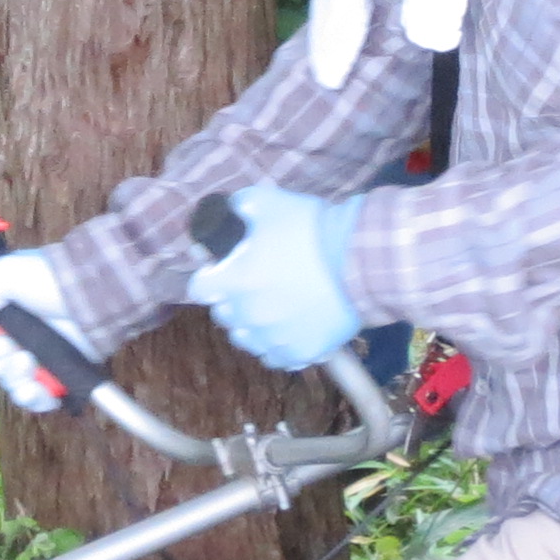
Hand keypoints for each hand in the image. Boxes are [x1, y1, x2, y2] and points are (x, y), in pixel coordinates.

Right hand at [0, 246, 74, 411]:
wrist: (93, 293)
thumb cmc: (49, 278)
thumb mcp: (4, 275)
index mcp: (1, 316)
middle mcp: (16, 339)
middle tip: (7, 346)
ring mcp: (38, 360)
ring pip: (10, 384)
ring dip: (13, 375)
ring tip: (28, 360)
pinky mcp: (59, 376)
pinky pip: (37, 399)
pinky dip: (34, 397)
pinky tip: (37, 385)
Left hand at [194, 187, 365, 371]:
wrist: (361, 261)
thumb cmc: (312, 229)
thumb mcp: (270, 201)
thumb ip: (239, 206)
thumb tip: (227, 211)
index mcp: (234, 281)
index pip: (199, 289)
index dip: (209, 277)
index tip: (221, 270)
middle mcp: (248, 316)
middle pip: (223, 315)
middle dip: (231, 300)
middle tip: (253, 285)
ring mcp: (274, 339)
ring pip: (247, 340)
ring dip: (252, 326)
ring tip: (272, 310)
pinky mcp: (301, 353)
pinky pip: (276, 358)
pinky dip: (278, 346)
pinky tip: (290, 329)